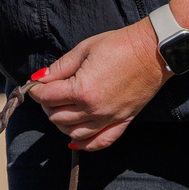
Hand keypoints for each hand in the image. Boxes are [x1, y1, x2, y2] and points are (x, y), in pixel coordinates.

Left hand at [29, 0, 188, 150]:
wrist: (153, 51)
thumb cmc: (119, 45)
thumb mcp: (84, 49)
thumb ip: (60, 67)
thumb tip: (40, 78)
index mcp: (81, 89)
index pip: (47, 97)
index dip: (36, 90)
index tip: (35, 85)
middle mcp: (93, 109)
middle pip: (56, 117)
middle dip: (47, 105)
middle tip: (49, 93)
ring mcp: (108, 118)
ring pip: (73, 133)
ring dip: (61, 123)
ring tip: (62, 108)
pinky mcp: (122, 122)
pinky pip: (99, 142)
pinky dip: (84, 144)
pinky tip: (75, 139)